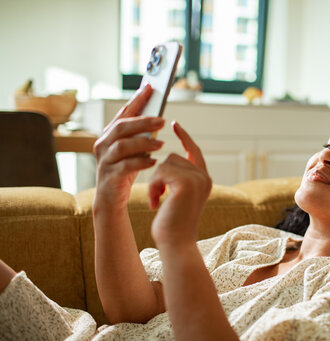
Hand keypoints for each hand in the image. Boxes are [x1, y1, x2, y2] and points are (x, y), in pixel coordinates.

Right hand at [93, 84, 164, 209]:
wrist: (111, 199)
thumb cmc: (124, 172)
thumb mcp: (132, 151)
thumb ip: (140, 136)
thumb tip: (157, 118)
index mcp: (109, 135)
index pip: (123, 113)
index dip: (136, 100)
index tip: (149, 88)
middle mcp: (103, 145)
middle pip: (122, 127)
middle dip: (143, 121)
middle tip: (162, 120)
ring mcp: (104, 160)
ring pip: (122, 146)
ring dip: (143, 142)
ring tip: (161, 144)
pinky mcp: (110, 176)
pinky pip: (126, 166)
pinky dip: (141, 162)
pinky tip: (154, 162)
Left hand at [149, 122, 211, 245]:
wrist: (176, 244)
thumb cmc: (172, 224)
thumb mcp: (176, 196)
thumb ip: (177, 178)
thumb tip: (166, 160)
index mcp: (204, 180)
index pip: (194, 151)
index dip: (184, 137)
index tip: (174, 123)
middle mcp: (204, 177)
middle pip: (174, 157)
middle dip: (159, 174)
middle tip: (156, 197)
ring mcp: (197, 179)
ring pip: (165, 163)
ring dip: (155, 181)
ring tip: (156, 201)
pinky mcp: (186, 183)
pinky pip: (161, 171)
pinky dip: (153, 187)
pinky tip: (155, 203)